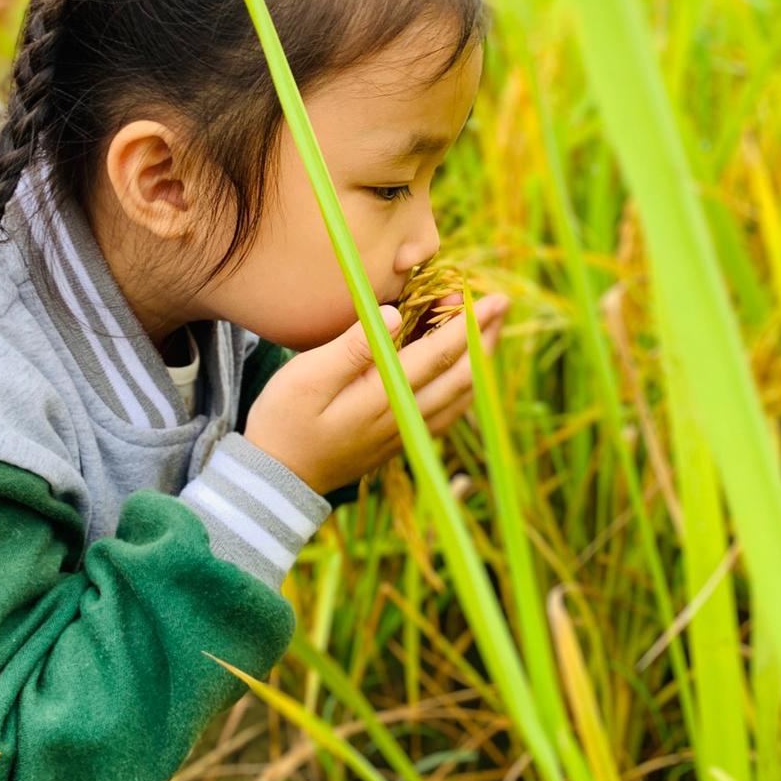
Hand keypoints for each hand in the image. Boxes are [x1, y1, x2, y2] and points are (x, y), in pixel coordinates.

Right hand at [243, 294, 509, 495]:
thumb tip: (395, 314)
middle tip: (501, 304)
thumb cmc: (285, 421)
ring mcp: (408, 432)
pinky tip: (464, 371)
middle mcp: (407, 417)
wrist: (279, 480)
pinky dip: (465, 385)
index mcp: (386, 396)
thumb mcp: (307, 378)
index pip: (442, 354)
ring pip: (462, 395)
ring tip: (487, 328)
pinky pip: (449, 411)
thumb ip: (352, 347)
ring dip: (479, 359)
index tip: (493, 299)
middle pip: (464, 375)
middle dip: (486, 337)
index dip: (470, 324)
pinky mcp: (402, 440)